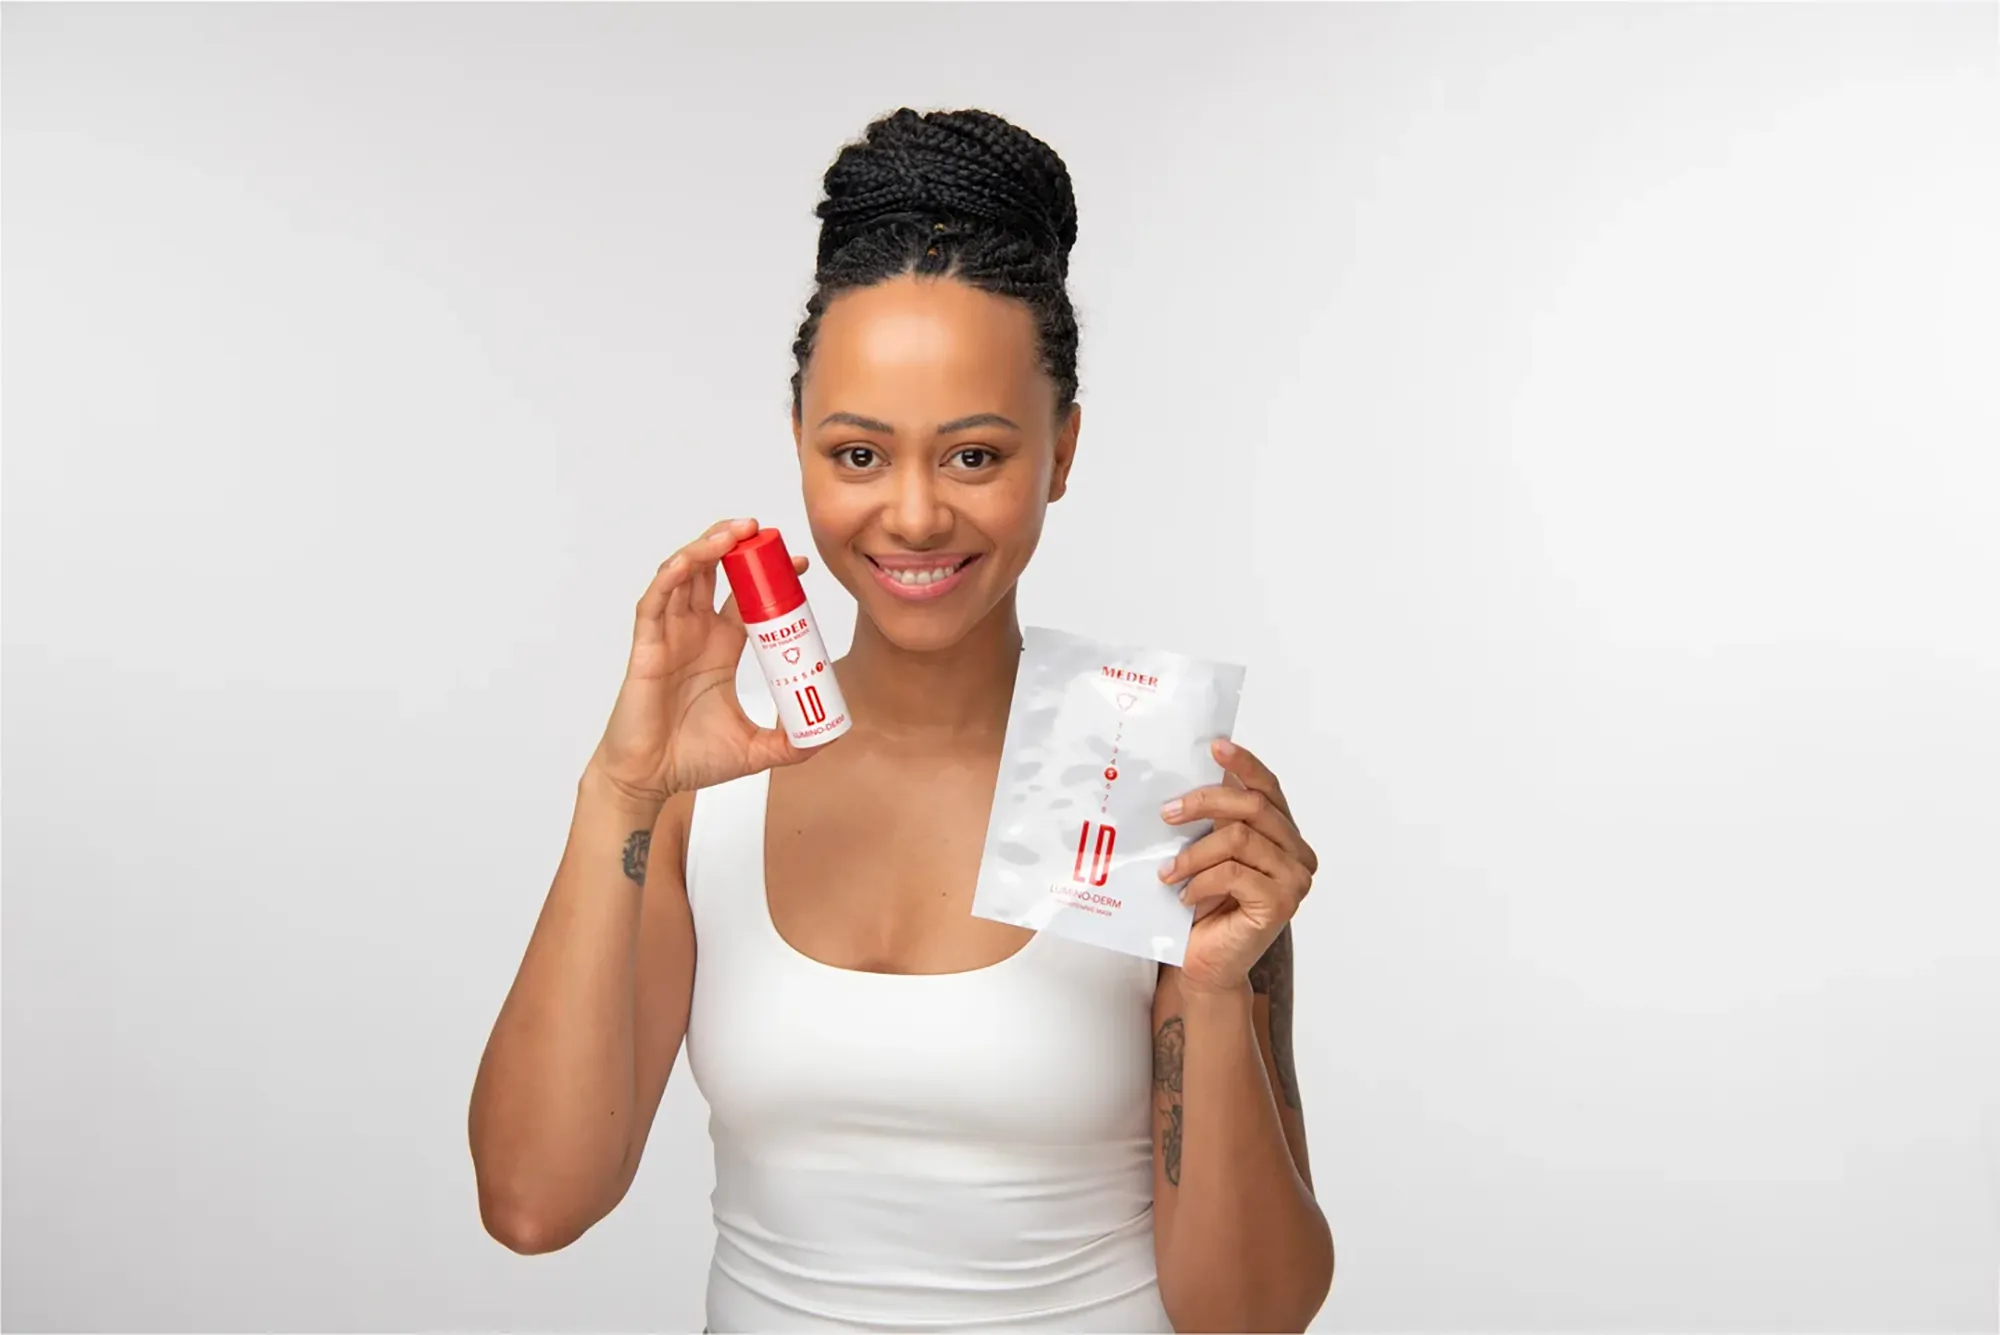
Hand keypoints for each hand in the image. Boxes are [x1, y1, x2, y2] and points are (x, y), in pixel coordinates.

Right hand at [587, 518, 824, 806]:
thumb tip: (827, 740)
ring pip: (685, 575)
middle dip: (737, 547)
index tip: (799, 564)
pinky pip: (655, 600)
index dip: (769, 577)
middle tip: (765, 533)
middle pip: (715, 573)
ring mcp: (669, 635)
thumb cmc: (690, 759)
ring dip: (706, 547)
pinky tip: (690, 561)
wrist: (651, 780)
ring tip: (734, 531)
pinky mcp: (646, 646)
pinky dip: (671, 576)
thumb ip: (790, 744)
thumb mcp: (754, 749)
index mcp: (721, 647)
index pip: (747, 598)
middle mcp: (695, 633)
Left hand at [1157, 739, 1317, 994]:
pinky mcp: (1281, 904)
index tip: (1215, 747)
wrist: (1205, 962)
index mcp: (1283, 833)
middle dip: (1204, 803)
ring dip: (1193, 853)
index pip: (1268, 788)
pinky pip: (1234, 873)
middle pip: (1253, 806)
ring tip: (1167, 872)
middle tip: (1166, 813)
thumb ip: (1212, 819)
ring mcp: (1294, 879)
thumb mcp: (1206, 852)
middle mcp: (1298, 853)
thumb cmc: (1204, 905)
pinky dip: (1200, 881)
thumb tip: (1188, 775)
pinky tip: (1184, 896)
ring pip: (1239, 839)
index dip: (1244, 764)